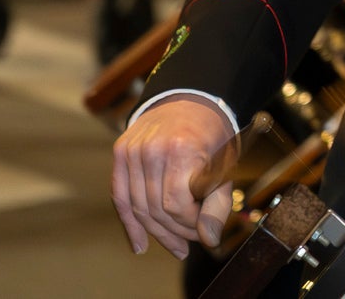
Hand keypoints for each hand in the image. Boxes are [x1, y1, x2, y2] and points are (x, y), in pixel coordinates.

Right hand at [110, 96, 235, 258]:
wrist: (191, 99)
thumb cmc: (212, 134)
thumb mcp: (225, 165)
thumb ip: (217, 203)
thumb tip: (209, 240)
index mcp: (181, 150)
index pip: (176, 205)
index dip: (190, 224)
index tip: (203, 229)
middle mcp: (152, 149)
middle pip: (155, 209)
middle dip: (174, 232)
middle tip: (189, 244)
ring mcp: (132, 150)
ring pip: (138, 207)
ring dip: (156, 232)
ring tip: (175, 245)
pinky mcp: (120, 152)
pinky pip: (120, 196)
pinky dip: (130, 223)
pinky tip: (140, 244)